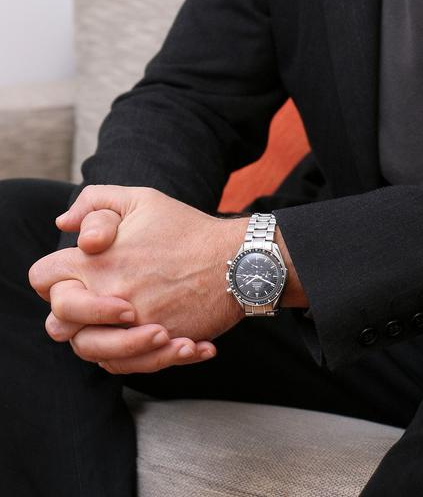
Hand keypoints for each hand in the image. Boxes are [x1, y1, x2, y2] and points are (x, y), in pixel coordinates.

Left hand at [30, 186, 247, 372]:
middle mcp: (108, 294)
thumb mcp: (141, 199)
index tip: (77, 276)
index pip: (43, 277)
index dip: (53, 277)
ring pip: (89, 352)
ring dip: (105, 340)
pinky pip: (127, 366)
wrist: (237, 261)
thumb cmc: (188, 229)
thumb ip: (95, 202)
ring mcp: (131, 324)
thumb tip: (64, 225)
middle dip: (72, 315)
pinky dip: (138, 357)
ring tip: (134, 324)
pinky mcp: (156, 346)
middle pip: (57, 323)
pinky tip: (160, 338)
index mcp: (97, 259)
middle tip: (104, 304)